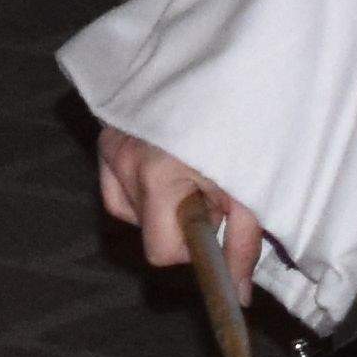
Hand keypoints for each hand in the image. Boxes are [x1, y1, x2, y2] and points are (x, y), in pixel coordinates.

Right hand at [98, 129, 254, 284]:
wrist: (226, 61)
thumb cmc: (240, 122)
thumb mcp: (249, 186)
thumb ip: (242, 244)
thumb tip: (239, 296)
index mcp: (159, 179)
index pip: (160, 251)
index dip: (191, 250)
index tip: (214, 229)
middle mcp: (126, 161)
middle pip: (146, 230)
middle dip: (177, 223)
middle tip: (209, 192)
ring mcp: (112, 144)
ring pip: (130, 209)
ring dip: (160, 202)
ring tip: (191, 169)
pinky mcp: (107, 132)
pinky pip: (116, 185)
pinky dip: (139, 185)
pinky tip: (165, 165)